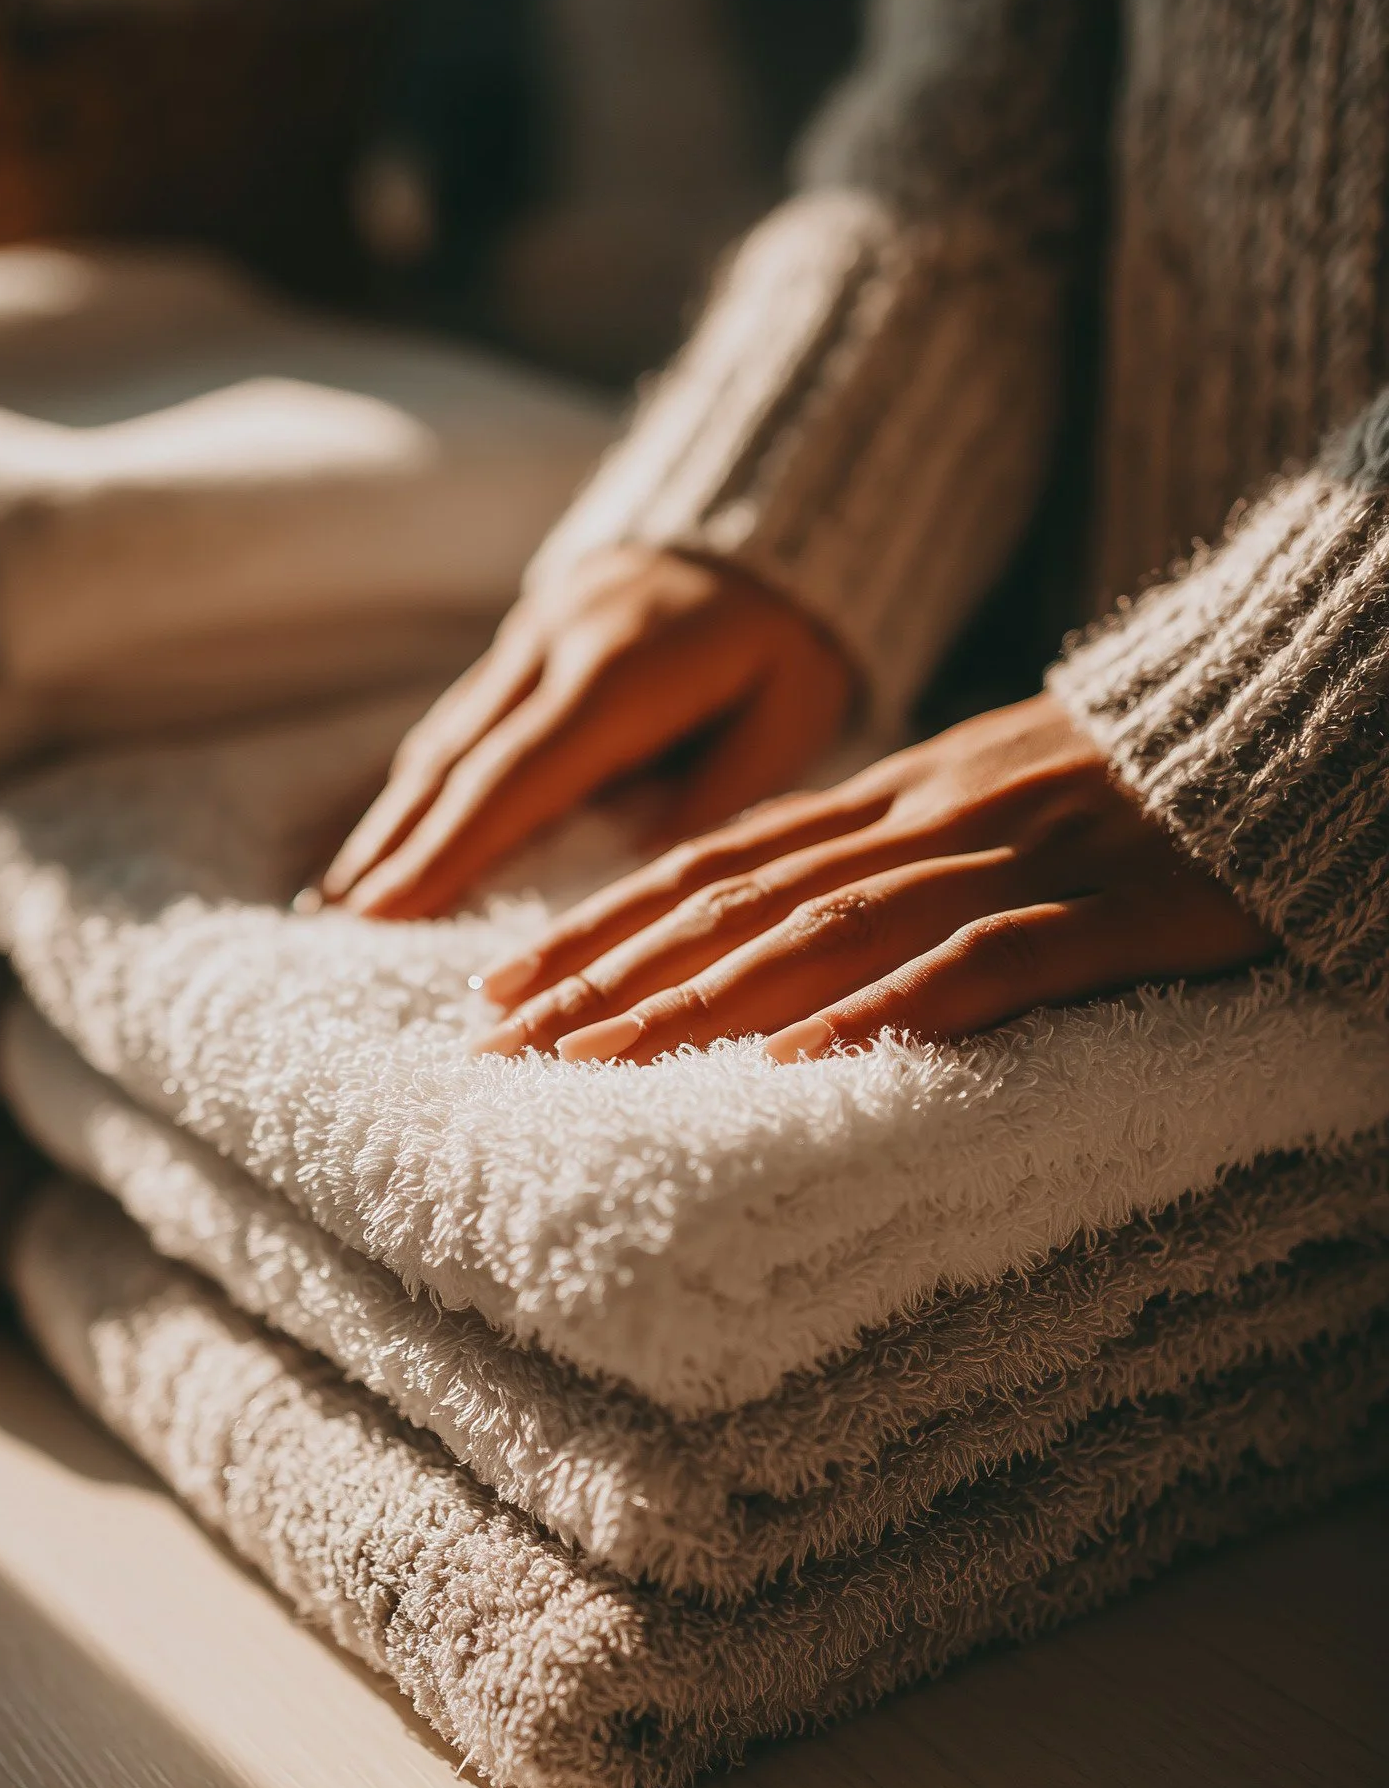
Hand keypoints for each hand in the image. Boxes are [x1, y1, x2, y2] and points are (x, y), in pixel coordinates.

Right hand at [319, 545, 852, 917]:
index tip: (386, 911)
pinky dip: (418, 781)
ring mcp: (531, 633)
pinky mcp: (526, 635)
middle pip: (458, 759)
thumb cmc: (790, 637)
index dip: (449, 847)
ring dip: (390, 817)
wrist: (769, 512)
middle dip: (394, 844)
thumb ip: (723, 794)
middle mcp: (556, 646)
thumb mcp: (791, 713)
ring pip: (445, 736)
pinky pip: (460, 718)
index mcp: (620, 675)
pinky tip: (387, 832)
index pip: (518, 775)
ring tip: (339, 895)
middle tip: (336, 923)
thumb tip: (639, 876)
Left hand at [472, 691, 1272, 1061]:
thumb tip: (764, 925)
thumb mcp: (986, 796)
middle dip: (609, 975)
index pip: (713, 862)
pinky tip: (799, 1064)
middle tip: (500, 1046)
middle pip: (739, 902)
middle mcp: (927, 821)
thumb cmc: (1136, 783)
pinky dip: (883, 1009)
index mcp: (894, 797)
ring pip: (825, 931)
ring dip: (700, 1000)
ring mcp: (1014, 860)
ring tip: (596, 1061)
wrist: (1288, 722)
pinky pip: (981, 962)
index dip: (600, 925)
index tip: (500, 990)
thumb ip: (880, 851)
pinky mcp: (1107, 911)